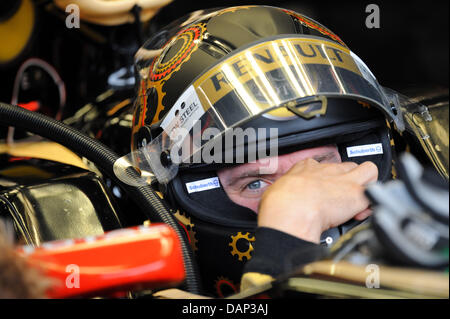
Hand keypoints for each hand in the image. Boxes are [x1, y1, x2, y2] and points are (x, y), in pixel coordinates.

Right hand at [257, 158, 377, 242]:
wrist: (291, 211)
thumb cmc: (279, 205)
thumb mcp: (275, 192)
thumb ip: (285, 192)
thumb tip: (280, 198)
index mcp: (305, 168)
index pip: (321, 167)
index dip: (326, 180)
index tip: (323, 192)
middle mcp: (326, 170)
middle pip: (346, 167)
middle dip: (348, 181)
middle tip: (342, 199)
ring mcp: (343, 179)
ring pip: (367, 170)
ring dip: (366, 184)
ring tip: (358, 201)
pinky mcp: (356, 193)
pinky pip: (375, 188)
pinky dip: (372, 200)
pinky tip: (363, 211)